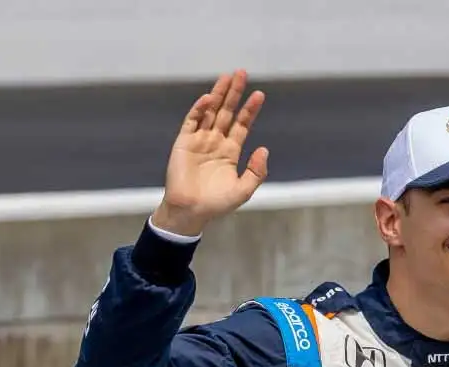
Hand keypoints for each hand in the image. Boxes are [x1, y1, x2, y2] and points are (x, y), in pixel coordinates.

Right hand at [151, 69, 269, 235]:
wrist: (190, 211)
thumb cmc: (216, 204)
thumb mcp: (243, 190)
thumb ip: (256, 171)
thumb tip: (264, 148)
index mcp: (230, 151)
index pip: (242, 124)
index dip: (250, 109)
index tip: (259, 95)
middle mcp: (215, 141)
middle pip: (227, 112)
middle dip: (234, 93)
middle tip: (241, 73)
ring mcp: (199, 140)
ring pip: (210, 111)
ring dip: (218, 94)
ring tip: (227, 77)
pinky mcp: (184, 142)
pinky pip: (192, 121)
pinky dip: (199, 109)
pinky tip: (209, 98)